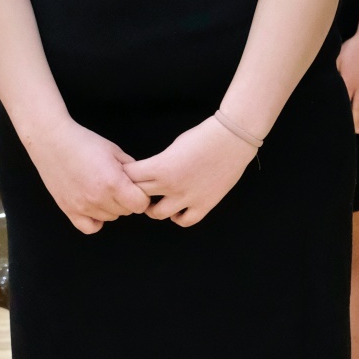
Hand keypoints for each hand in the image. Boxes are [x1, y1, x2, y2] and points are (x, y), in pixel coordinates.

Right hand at [22, 117, 148, 234]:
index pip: (139, 204)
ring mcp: (82, 206)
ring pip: (109, 217)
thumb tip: (142, 181)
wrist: (53, 142)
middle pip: (126, 211)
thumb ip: (132, 169)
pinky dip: (95, 220)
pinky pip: (89, 227)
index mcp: (113, 183)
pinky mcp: (68, 210)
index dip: (142, 196)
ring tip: (104, 190)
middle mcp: (98, 198)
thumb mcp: (115, 151)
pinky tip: (95, 206)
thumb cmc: (85, 143)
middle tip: (119, 186)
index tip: (137, 188)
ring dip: (111, 207)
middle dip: (127, 200)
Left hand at [124, 116, 256, 226]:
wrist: (233, 139)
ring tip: (156, 200)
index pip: (128, 178)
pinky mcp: (205, 204)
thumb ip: (158, 164)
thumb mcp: (173, 147)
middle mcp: (171, 185)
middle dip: (134, 191)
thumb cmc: (203, 137)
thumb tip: (146, 176)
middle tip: (137, 188)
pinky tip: (178, 208)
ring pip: (157, 214)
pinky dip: (177, 216)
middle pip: (138, 195)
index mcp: (160, 167)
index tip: (127, 174)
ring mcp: (188, 197)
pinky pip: (184, 221)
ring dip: (152, 207)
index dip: (125, 176)